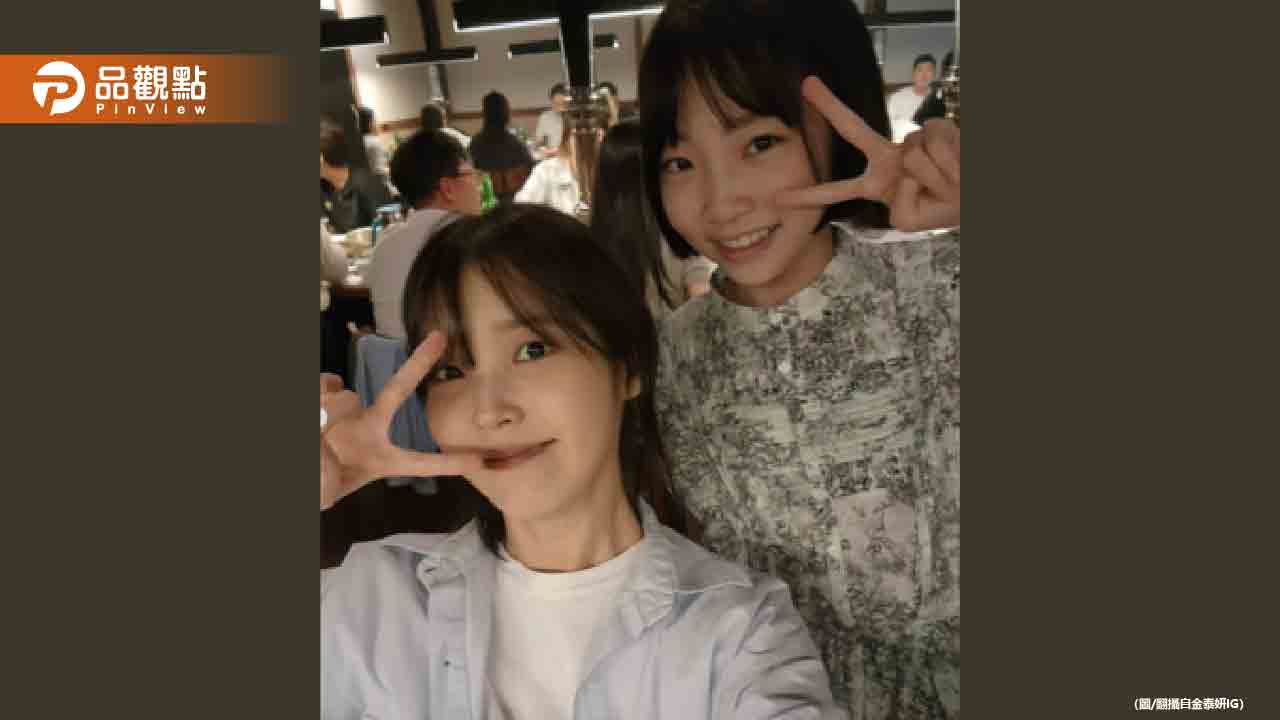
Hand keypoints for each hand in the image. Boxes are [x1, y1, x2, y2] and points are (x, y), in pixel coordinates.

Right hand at [320, 332, 480, 510]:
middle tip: (439, 337)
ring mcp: (346, 408)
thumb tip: (325, 446)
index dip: (450, 464)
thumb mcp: (324, 493)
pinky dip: (318, 395)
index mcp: (381, 458)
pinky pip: (325, 384)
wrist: (293, 465)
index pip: (420, 462)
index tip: (482, 462)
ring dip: (326, 416)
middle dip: (419, 362)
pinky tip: (313, 412)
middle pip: (398, 389)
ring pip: (343, 399)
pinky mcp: (322, 393)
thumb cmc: (318, 479)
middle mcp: (367, 426)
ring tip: (315, 436)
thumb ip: (326, 480)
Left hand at [776, 76, 959, 231]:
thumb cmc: (935, 208)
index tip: (780, 198)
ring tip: (945, 182)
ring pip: (913, 156)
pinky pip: (934, 143)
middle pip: (854, 129)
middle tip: (805, 83)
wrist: (968, 197)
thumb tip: (904, 170)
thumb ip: (898, 205)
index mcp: (874, 184)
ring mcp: (908, 140)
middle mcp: (886, 157)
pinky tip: (955, 165)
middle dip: (829, 106)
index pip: (836, 191)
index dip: (809, 195)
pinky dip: (949, 160)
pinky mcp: (933, 127)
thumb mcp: (909, 219)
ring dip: (935, 176)